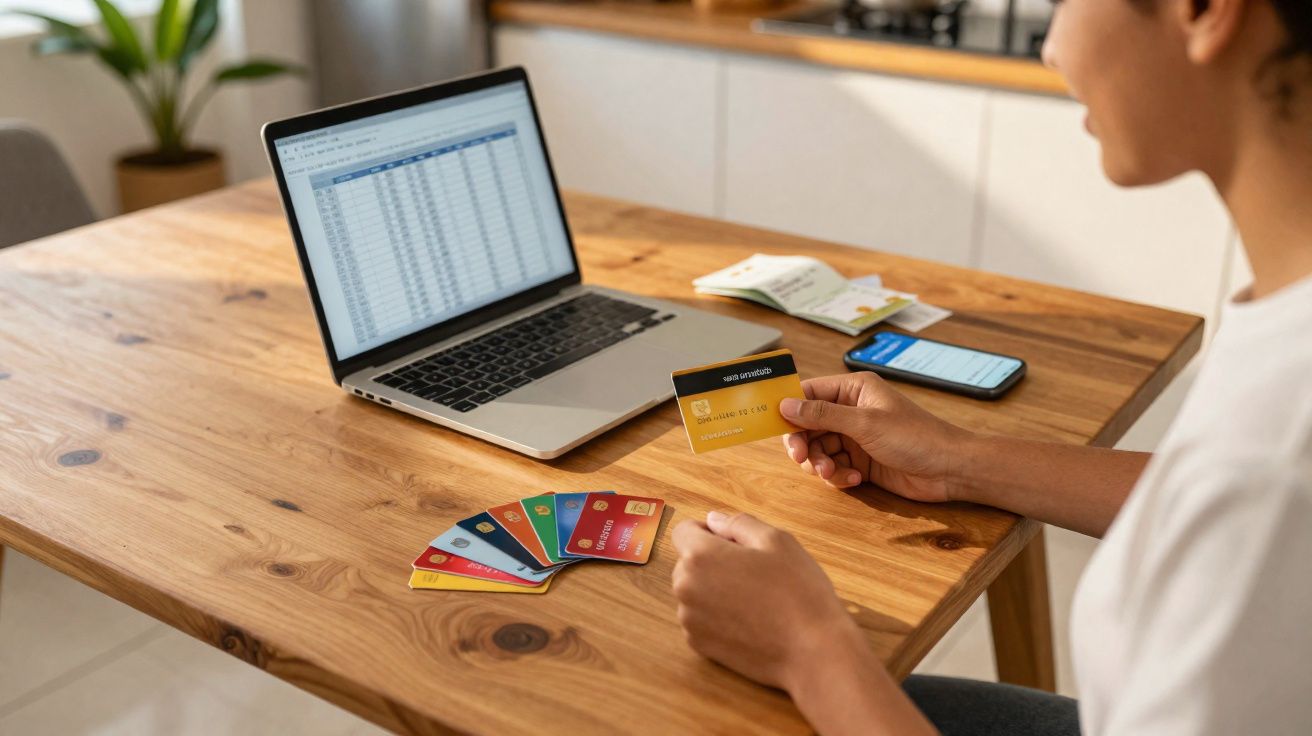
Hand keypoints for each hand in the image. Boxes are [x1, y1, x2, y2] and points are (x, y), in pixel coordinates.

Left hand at [671, 511, 860, 693]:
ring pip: (694, 591)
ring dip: (714, 588)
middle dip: (712, 560)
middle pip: (688, 562)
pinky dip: (717, 615)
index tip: (734, 542)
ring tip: (754, 598)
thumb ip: (738, 524)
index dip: (708, 531)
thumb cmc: (798, 592)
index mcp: (700, 557)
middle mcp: (686, 588)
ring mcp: (690, 621)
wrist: (812, 652)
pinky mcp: (700, 646)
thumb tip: (713, 521)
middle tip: (753, 571)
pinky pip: (700, 618)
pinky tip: (749, 619)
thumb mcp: (777, 540)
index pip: (683, 531)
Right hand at [779, 372, 972, 501]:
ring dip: (821, 464)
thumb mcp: (865, 423)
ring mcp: (856, 436)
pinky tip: (856, 479)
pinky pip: (834, 467)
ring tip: (834, 474)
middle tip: (802, 459)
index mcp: (853, 390)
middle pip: (808, 425)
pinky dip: (838, 475)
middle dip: (804, 444)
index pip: (808, 392)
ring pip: (819, 449)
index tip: (772, 424)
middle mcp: (851, 410)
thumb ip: (822, 414)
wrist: (949, 470)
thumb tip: (786, 404)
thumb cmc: (916, 437)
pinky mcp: (861, 460)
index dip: (789, 408)